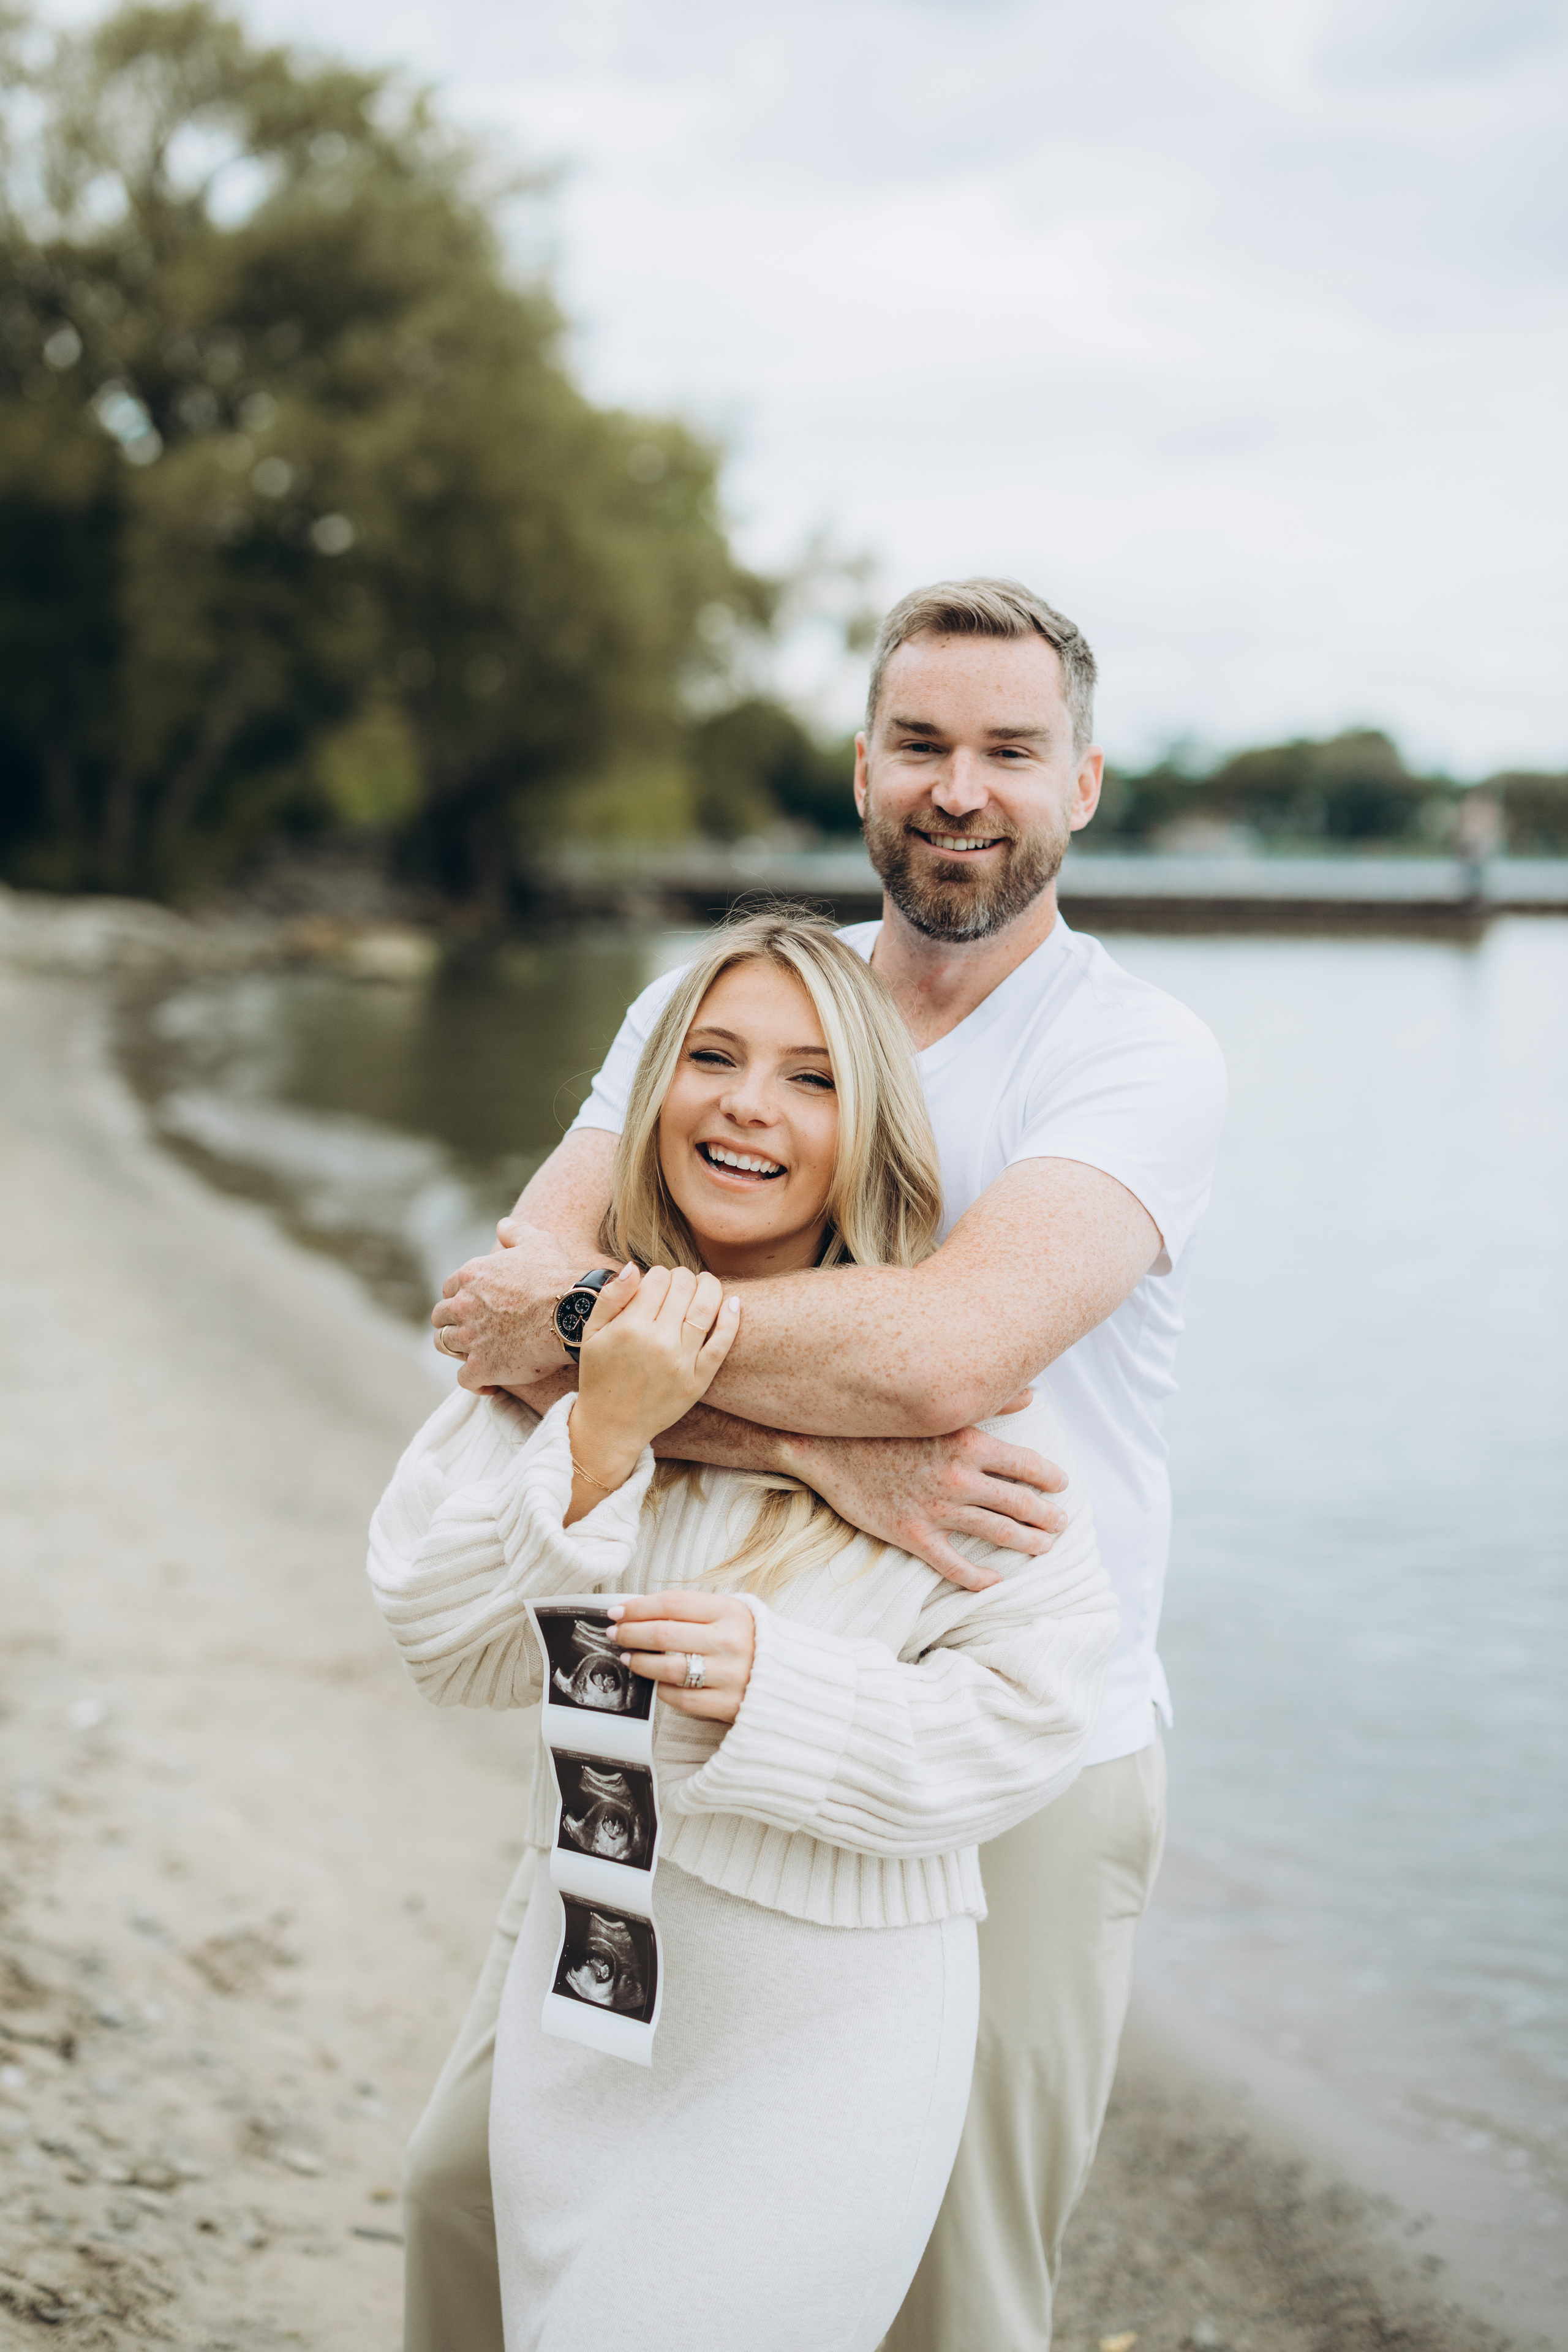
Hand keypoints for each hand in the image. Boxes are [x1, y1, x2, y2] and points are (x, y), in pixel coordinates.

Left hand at [431, 1219, 577, 1389]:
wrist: (574, 1313)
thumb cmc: (558, 1276)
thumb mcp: (538, 1241)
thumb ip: (515, 1232)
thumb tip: (502, 1225)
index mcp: (470, 1276)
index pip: (448, 1290)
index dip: (460, 1299)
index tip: (476, 1307)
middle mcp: (463, 1306)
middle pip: (441, 1318)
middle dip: (454, 1323)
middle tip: (476, 1331)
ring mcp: (470, 1338)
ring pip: (446, 1346)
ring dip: (460, 1349)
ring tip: (480, 1353)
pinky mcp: (481, 1366)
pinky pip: (464, 1379)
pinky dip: (475, 1381)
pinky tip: (491, 1381)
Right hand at [569, 1265, 740, 1488]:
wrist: (611, 1425)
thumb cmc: (600, 1375)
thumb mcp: (592, 1333)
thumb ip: (611, 1297)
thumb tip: (635, 1267)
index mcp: (630, 1328)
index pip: (658, 1279)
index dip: (658, 1274)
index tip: (656, 1282)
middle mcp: (659, 1342)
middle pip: (684, 1288)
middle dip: (683, 1276)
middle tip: (680, 1281)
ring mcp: (682, 1362)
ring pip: (706, 1307)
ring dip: (709, 1287)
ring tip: (705, 1282)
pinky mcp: (699, 1379)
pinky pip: (722, 1343)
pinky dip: (731, 1319)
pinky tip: (732, 1303)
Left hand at [608, 1590, 755, 1723]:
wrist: (791, 1681)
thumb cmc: (753, 1643)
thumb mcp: (732, 1616)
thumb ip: (693, 1612)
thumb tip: (640, 1611)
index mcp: (732, 1611)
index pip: (672, 1603)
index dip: (638, 1606)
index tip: (617, 1611)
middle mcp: (731, 1641)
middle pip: (664, 1632)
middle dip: (631, 1633)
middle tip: (615, 1634)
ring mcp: (729, 1674)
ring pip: (668, 1667)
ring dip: (640, 1662)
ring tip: (628, 1658)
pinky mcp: (727, 1704)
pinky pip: (681, 1698)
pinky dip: (662, 1689)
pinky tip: (655, 1682)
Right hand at [782, 1422, 1068, 1591]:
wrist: (823, 1443)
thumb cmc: (880, 1419)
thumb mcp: (937, 1404)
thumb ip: (989, 1400)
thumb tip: (1032, 1393)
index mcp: (969, 1442)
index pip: (1027, 1464)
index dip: (1050, 1478)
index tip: (1061, 1485)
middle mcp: (959, 1478)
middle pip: (1020, 1503)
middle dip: (1047, 1517)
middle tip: (1062, 1524)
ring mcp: (936, 1510)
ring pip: (996, 1533)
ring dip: (1026, 1543)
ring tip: (1043, 1547)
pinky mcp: (912, 1534)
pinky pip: (955, 1565)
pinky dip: (979, 1577)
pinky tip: (994, 1580)